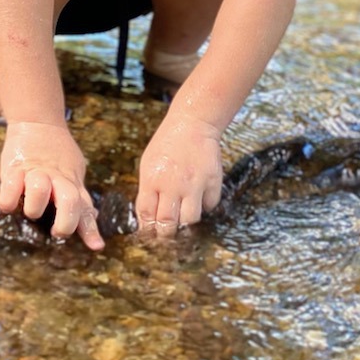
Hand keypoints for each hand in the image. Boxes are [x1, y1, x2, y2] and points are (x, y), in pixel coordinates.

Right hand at [0, 122, 102, 250]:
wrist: (38, 122)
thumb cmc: (57, 155)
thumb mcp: (73, 175)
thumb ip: (79, 197)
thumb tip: (93, 217)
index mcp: (72, 185)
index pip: (84, 209)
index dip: (90, 229)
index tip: (96, 247)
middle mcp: (57, 180)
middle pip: (68, 200)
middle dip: (65, 221)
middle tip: (58, 232)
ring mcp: (36, 173)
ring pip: (40, 190)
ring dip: (35, 206)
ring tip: (31, 211)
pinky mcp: (15, 167)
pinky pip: (12, 185)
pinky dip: (9, 199)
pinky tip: (7, 207)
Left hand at [136, 114, 222, 235]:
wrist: (193, 123)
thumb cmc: (167, 143)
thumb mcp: (148, 164)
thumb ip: (148, 190)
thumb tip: (148, 217)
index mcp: (152, 179)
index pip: (146, 215)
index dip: (147, 229)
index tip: (150, 234)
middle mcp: (173, 184)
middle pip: (167, 223)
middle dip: (165, 234)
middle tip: (167, 235)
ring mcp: (195, 184)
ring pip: (190, 220)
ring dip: (186, 223)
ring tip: (184, 217)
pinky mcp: (213, 181)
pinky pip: (209, 206)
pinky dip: (205, 206)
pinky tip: (200, 199)